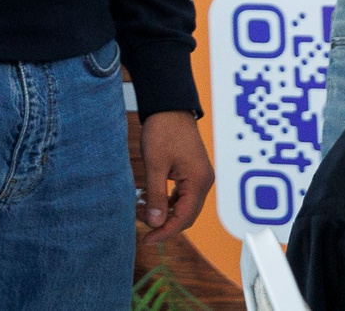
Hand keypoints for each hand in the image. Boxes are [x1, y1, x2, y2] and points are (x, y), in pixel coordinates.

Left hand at [138, 110, 212, 238]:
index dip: (165, 231)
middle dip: (164, 223)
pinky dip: (166, 200)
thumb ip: (155, 195)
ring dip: (163, 211)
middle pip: (186, 215)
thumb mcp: (155, 165)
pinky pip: (181, 194)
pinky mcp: (192, 172)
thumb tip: (155, 222)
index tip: (147, 239)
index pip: (184, 217)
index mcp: (199, 182)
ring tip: (140, 210)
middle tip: (142, 228)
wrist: (169, 106)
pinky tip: (148, 199)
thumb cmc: (163, 131)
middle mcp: (204, 182)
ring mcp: (199, 177)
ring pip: (183, 205)